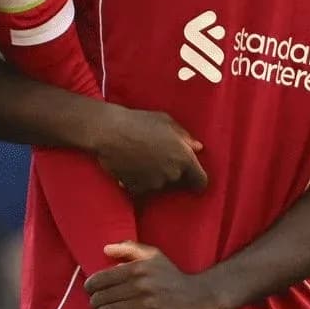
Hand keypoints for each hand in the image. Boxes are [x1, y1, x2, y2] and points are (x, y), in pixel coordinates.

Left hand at [86, 242, 225, 308]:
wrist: (199, 299)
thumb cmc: (172, 276)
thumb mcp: (154, 256)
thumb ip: (129, 248)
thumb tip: (105, 250)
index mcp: (137, 269)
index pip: (100, 279)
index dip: (89, 287)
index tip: (90, 291)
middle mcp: (140, 287)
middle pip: (101, 298)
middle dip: (94, 303)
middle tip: (95, 306)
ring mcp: (145, 307)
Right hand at [88, 104, 206, 196]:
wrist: (109, 132)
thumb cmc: (139, 121)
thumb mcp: (166, 121)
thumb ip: (185, 136)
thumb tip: (197, 148)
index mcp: (184, 158)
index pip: (200, 181)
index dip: (197, 180)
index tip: (192, 178)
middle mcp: (171, 174)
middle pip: (177, 180)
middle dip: (171, 170)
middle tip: (157, 155)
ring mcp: (153, 183)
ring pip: (158, 182)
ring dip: (153, 174)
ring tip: (140, 158)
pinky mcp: (136, 188)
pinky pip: (141, 186)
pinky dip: (138, 179)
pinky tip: (129, 165)